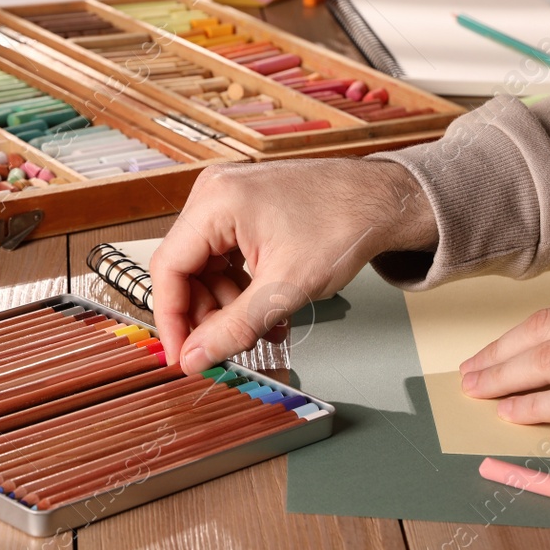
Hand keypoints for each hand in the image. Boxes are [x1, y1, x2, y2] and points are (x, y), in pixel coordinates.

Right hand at [150, 160, 436, 374]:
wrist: (381, 200)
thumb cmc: (343, 226)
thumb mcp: (285, 289)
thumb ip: (233, 328)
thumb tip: (195, 357)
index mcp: (215, 202)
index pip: (168, 269)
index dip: (171, 320)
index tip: (182, 356)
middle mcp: (213, 192)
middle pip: (185, 268)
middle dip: (206, 314)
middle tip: (227, 348)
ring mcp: (226, 197)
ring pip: (204, 265)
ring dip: (226, 304)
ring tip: (260, 329)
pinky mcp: (242, 206)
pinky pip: (223, 254)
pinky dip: (239, 286)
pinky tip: (264, 308)